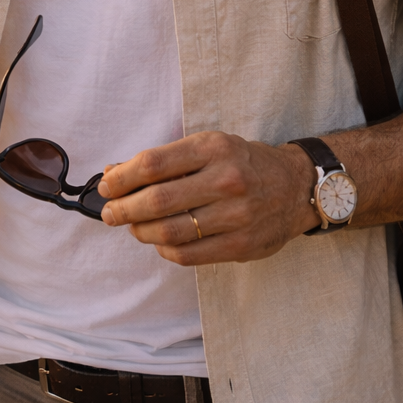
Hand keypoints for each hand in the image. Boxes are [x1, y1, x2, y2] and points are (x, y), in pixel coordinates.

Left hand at [97, 131, 317, 264]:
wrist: (296, 187)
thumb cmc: (243, 164)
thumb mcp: (208, 148)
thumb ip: (164, 161)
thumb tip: (114, 173)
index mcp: (213, 148)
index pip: (152, 164)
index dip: (121, 178)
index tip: (107, 186)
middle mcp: (226, 179)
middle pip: (157, 200)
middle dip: (123, 209)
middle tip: (110, 213)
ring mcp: (236, 215)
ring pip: (169, 232)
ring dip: (141, 232)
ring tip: (133, 227)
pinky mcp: (241, 244)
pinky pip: (188, 255)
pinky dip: (165, 250)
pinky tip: (160, 242)